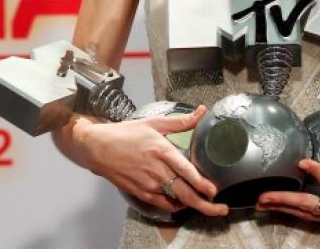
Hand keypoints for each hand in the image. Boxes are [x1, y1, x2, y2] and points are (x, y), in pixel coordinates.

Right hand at [81, 105, 228, 215]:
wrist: (99, 148)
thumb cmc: (125, 133)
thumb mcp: (153, 123)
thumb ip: (180, 121)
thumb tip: (201, 111)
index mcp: (161, 150)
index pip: (185, 170)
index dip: (201, 183)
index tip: (214, 190)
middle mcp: (156, 170)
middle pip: (185, 192)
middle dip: (205, 204)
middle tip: (220, 208)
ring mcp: (148, 184)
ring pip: (176, 200)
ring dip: (193, 206)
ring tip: (207, 207)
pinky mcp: (141, 192)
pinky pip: (163, 204)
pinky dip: (175, 206)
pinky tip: (183, 203)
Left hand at [257, 150, 319, 239]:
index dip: (318, 172)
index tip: (303, 161)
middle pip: (307, 207)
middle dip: (283, 201)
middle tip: (262, 197)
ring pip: (305, 215)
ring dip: (283, 209)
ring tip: (262, 203)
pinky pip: (311, 217)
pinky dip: (294, 212)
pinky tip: (281, 208)